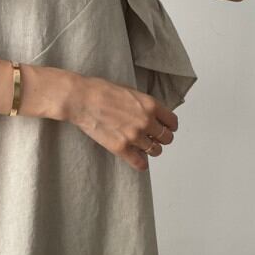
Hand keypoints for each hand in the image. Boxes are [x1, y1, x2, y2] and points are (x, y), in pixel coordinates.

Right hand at [64, 74, 178, 170]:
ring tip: (143, 147)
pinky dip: (141, 164)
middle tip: (153, 138)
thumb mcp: (130, 91)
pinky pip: (140, 163)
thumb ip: (144, 104)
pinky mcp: (121, 148)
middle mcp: (146, 122)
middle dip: (161, 138)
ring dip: (151, 150)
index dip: (169, 126)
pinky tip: (137, 160)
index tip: (166, 128)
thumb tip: (152, 114)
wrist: (81, 99)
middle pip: (167, 138)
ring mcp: (134, 136)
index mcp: (150, 105)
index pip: (172, 122)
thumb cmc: (101, 91)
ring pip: (155, 151)